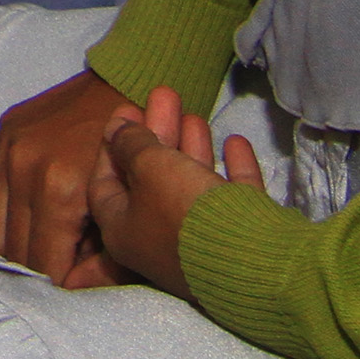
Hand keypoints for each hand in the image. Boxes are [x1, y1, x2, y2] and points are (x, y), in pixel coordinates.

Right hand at [0, 65, 139, 286]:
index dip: (58, 286)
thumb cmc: (140, 150)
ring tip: (40, 257)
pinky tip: (29, 227)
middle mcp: (26, 170)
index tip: (69, 292)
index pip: (45, 264)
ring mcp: (10, 150)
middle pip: (16, 251)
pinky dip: (8, 220)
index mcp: (61, 191)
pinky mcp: (3, 135)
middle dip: (36, 273)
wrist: (129, 81)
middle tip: (56, 280)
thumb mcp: (129, 209)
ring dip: (16, 250)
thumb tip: (78, 286)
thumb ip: (103, 252)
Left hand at [85, 85, 264, 301]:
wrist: (253, 262)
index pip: (106, 183)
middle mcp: (158, 241)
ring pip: (192, 188)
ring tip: (194, 113)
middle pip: (151, 180)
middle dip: (158, 135)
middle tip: (166, 96)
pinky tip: (235, 141)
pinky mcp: (241, 241)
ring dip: (191, 149)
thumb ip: (133, 145)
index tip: (127, 109)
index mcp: (124, 230)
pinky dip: (233, 170)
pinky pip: (232, 200)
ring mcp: (201, 244)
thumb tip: (118, 131)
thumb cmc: (185, 213)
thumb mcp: (151, 168)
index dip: (112, 144)